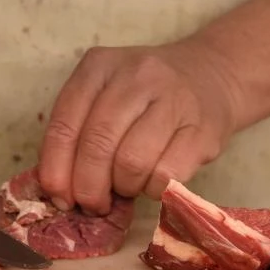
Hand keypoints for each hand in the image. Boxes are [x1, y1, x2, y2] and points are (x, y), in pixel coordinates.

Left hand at [38, 40, 240, 213]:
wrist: (213, 75)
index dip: (56, 170)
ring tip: (127, 185)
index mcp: (99, 66)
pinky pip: (166, 175)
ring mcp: (174, 99)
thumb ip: (77, 133)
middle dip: (88, 187)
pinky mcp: (204, 129)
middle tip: (93, 204)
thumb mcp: (104, 95)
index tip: (59, 197)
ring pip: (131, 163)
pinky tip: (153, 182)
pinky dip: (152, 190)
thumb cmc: (146, 96)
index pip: (64, 125)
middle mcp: (136, 76)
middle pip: (97, 145)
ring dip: (123, 187)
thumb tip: (60, 191)